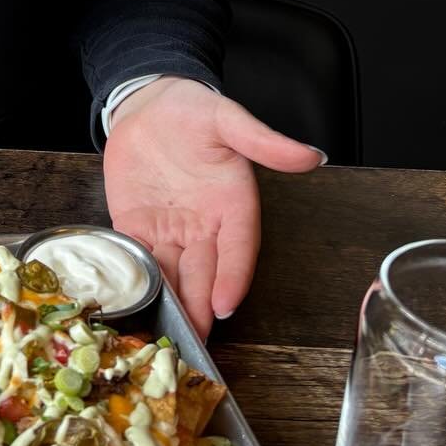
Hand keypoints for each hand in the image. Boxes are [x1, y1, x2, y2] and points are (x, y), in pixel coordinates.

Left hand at [101, 77, 325, 335]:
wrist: (149, 104)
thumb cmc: (194, 111)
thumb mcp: (229, 120)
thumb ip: (264, 141)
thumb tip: (311, 155)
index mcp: (232, 205)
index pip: (237, 248)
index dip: (233, 277)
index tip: (227, 304)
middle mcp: (203, 225)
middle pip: (205, 272)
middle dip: (202, 306)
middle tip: (197, 341)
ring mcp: (169, 229)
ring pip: (173, 273)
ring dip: (173, 303)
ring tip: (170, 335)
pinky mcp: (136, 225)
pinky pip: (137, 256)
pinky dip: (137, 279)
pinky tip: (134, 303)